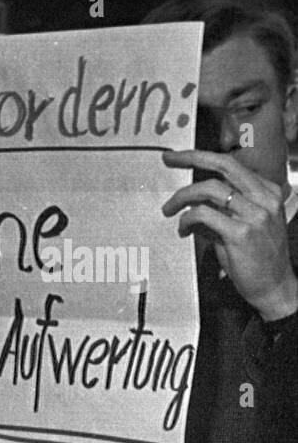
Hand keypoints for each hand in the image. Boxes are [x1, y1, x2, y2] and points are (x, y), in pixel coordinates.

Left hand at [162, 148, 297, 320]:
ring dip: (182, 197)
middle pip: (223, 165)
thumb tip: (191, 201)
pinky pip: (203, 214)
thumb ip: (222, 209)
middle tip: (168, 159)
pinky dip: (186, 219)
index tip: (180, 156)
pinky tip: (183, 229)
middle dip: (191, 157)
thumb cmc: (257, 258)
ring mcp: (255, 214)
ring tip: (168, 208)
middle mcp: (264, 198)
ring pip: (209, 189)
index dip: (202, 157)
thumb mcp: (243, 225)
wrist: (274, 286)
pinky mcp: (241, 232)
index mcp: (267, 192)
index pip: (232, 165)